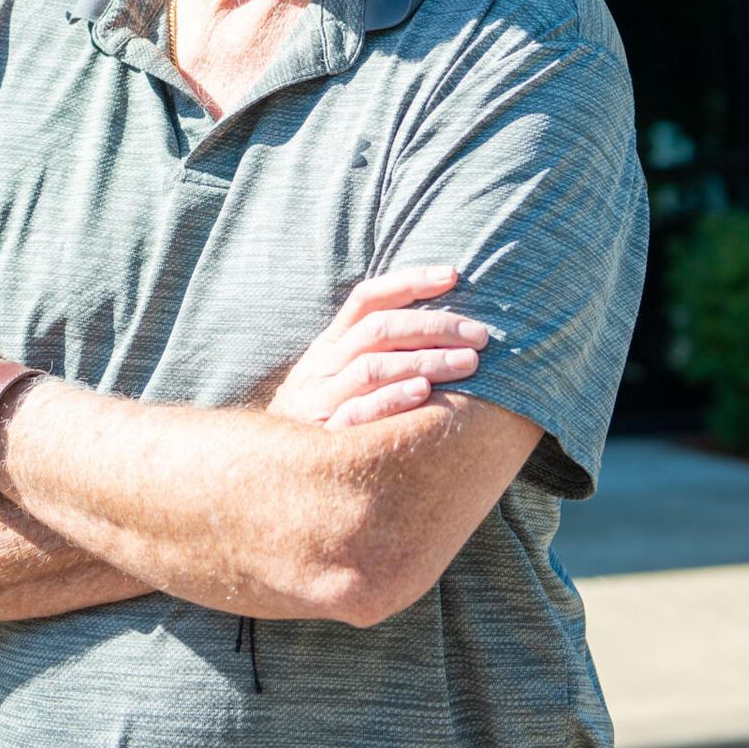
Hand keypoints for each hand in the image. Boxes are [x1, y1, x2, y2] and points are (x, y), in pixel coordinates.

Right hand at [262, 266, 487, 431]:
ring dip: (425, 360)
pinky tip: (424, 393)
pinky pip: (357, 413)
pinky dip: (391, 399)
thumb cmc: (321, 420)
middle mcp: (323, 366)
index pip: (367, 299)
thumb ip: (375, 353)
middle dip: (433, 325)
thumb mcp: (336, 378)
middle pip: (378, 329)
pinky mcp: (323, 438)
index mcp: (329, 346)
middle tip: (479, 335)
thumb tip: (442, 329)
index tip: (452, 275)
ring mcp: (320, 401)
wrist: (269, 472)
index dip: (408, 282)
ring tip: (468, 363)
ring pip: (372, 367)